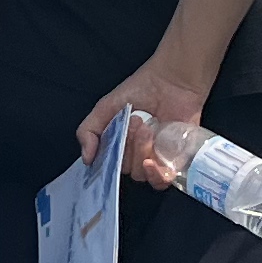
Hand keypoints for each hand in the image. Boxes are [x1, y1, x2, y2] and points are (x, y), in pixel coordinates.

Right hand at [77, 57, 216, 191]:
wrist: (172, 81)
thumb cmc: (140, 89)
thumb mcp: (106, 106)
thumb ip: (89, 130)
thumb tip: (86, 159)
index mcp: (119, 145)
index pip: (108, 164)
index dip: (107, 158)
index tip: (111, 141)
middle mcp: (136, 155)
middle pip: (124, 169)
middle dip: (127, 147)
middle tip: (136, 121)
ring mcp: (155, 159)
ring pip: (141, 174)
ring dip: (141, 153)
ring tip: (148, 129)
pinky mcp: (174, 160)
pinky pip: (163, 181)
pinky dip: (156, 176)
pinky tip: (151, 161)